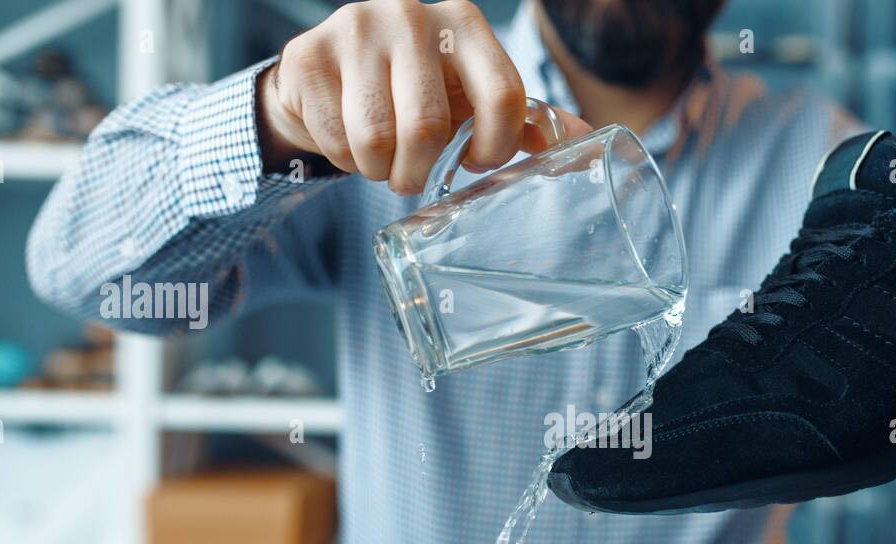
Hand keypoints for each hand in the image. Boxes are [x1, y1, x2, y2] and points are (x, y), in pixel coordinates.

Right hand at [256, 0, 589, 192]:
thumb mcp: (472, 98)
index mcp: (465, 23)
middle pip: (428, 128)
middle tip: (414, 176)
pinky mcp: (307, 57)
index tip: (476, 161)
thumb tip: (588, 145)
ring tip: (382, 159)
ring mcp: (354, 30)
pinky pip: (336, 142)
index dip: (494, 147)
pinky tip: (347, 137)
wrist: (328, 74)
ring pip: (377, 141)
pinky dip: (344, 159)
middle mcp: (411, 14)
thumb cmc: (416, 91)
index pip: (504, 97)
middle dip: (421, 172)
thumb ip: (526, 120)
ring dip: (381, 171)